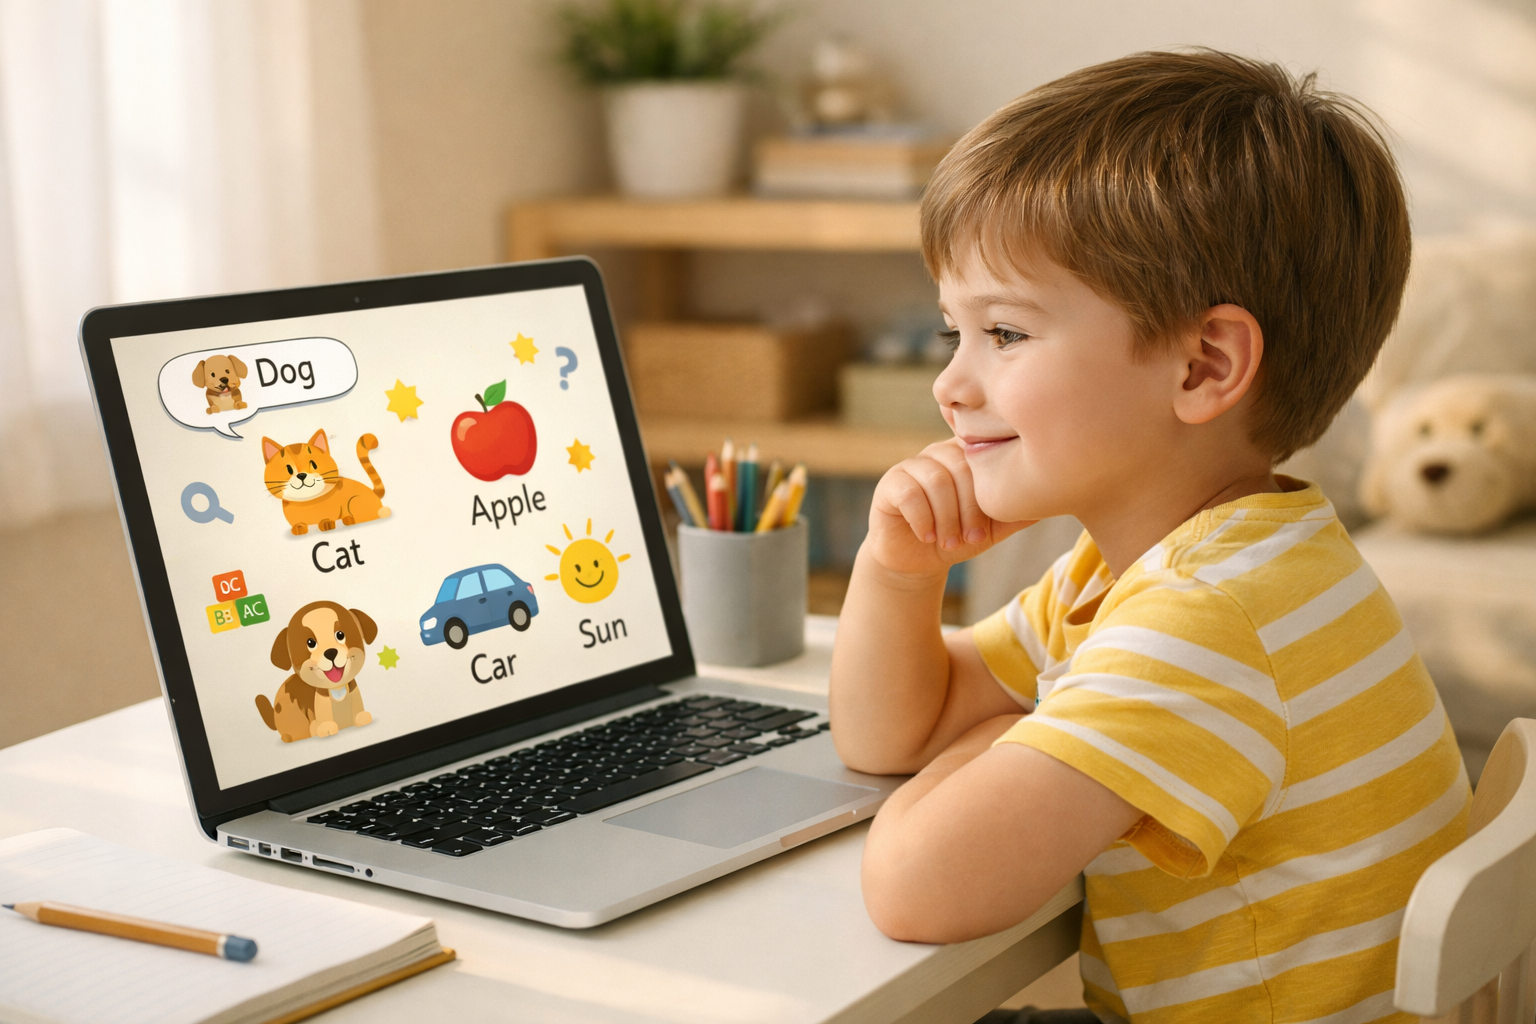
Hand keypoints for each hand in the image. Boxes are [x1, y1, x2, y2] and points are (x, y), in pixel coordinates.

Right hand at [866, 438, 1033, 577]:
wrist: (919, 561)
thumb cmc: (959, 537)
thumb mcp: (995, 526)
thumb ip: (1019, 510)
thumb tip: (1057, 497)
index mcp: (968, 457)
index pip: (986, 456)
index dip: (988, 492)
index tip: (988, 528)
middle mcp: (940, 453)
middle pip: (962, 467)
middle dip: (970, 509)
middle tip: (973, 538)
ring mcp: (913, 465)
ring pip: (936, 479)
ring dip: (947, 518)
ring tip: (950, 543)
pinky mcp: (890, 483)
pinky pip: (908, 491)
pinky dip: (923, 518)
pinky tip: (928, 536)